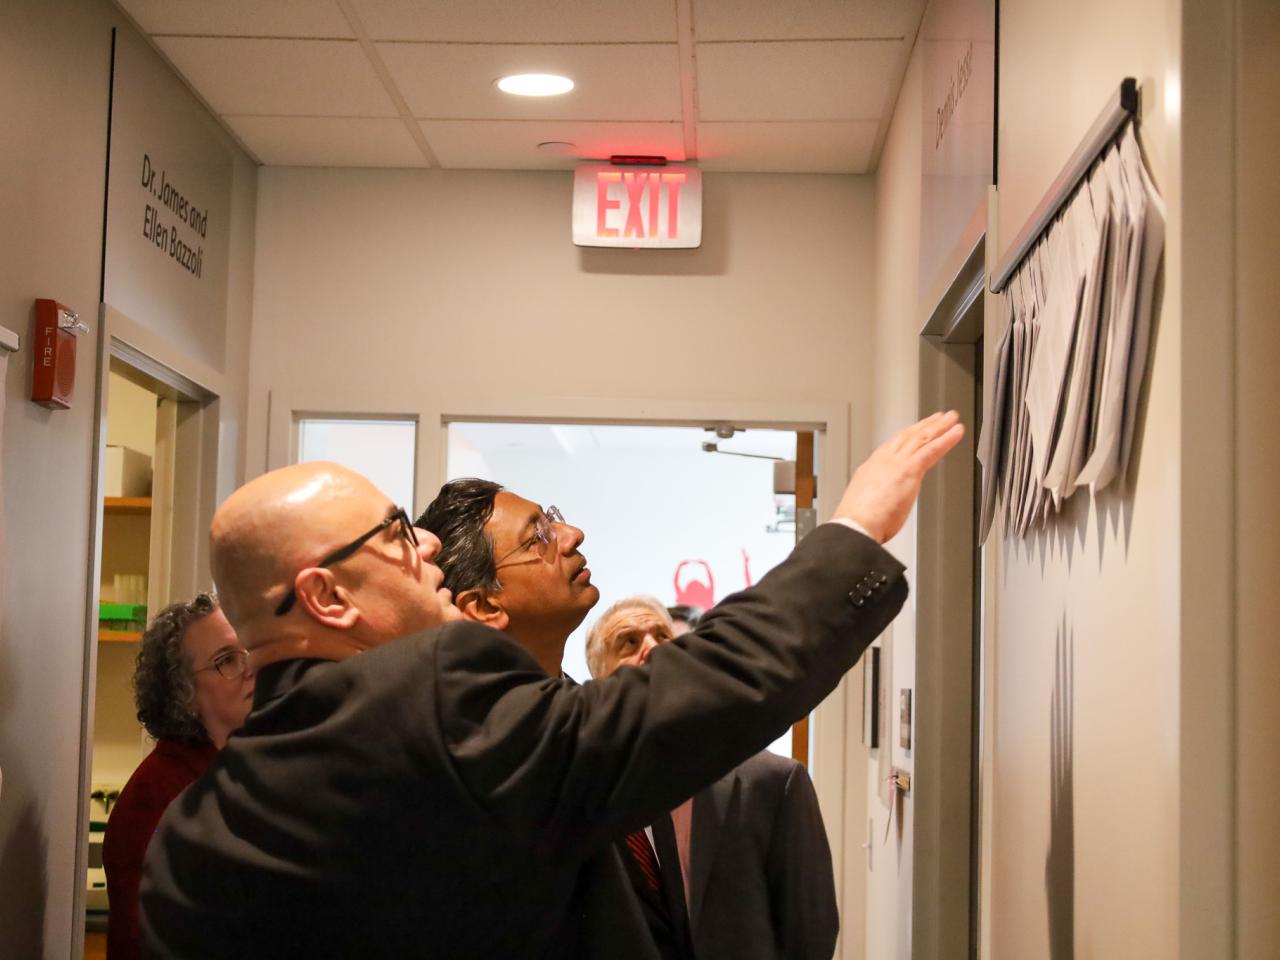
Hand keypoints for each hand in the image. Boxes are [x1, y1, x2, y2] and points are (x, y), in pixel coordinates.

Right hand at [834, 411, 964, 542]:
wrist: (855, 525)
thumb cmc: (858, 523)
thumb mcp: (864, 504)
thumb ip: (877, 499)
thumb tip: (883, 505)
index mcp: (871, 469)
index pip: (893, 446)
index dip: (907, 436)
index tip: (916, 430)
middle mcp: (883, 461)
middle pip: (908, 437)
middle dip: (924, 426)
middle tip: (938, 417)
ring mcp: (897, 464)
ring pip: (921, 439)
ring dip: (938, 427)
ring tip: (951, 419)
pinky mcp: (909, 470)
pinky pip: (932, 450)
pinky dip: (946, 439)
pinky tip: (957, 432)